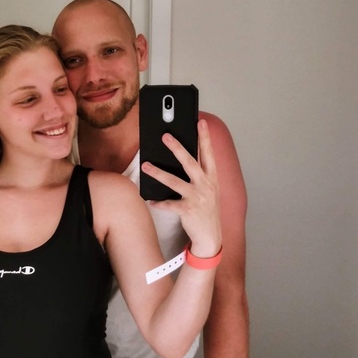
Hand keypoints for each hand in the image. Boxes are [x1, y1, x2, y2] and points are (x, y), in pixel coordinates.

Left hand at [141, 119, 221, 255]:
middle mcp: (206, 185)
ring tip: (145, 165)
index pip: (208, 153)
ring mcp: (197, 197)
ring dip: (158, 172)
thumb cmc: (206, 209)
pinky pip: (169, 204)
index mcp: (212, 178)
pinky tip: (149, 200)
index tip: (200, 122)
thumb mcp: (209, 189)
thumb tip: (183, 157)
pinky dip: (158, 202)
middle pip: (189, 162)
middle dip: (177, 148)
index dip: (204, 137)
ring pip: (174, 181)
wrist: (211, 236)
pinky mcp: (188, 210)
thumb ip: (200, 174)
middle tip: (165, 136)